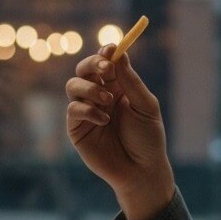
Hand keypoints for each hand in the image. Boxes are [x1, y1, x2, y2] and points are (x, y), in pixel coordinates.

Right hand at [66, 46, 173, 219]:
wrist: (141, 171)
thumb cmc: (148, 139)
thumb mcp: (145, 106)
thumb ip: (131, 81)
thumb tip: (117, 53)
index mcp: (119, 87)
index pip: (106, 62)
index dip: (106, 53)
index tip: (111, 48)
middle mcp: (100, 96)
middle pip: (85, 69)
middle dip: (93, 64)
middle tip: (106, 70)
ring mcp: (87, 111)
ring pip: (74, 85)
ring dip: (90, 88)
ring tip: (107, 101)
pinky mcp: (77, 128)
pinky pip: (73, 109)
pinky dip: (87, 110)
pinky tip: (104, 120)